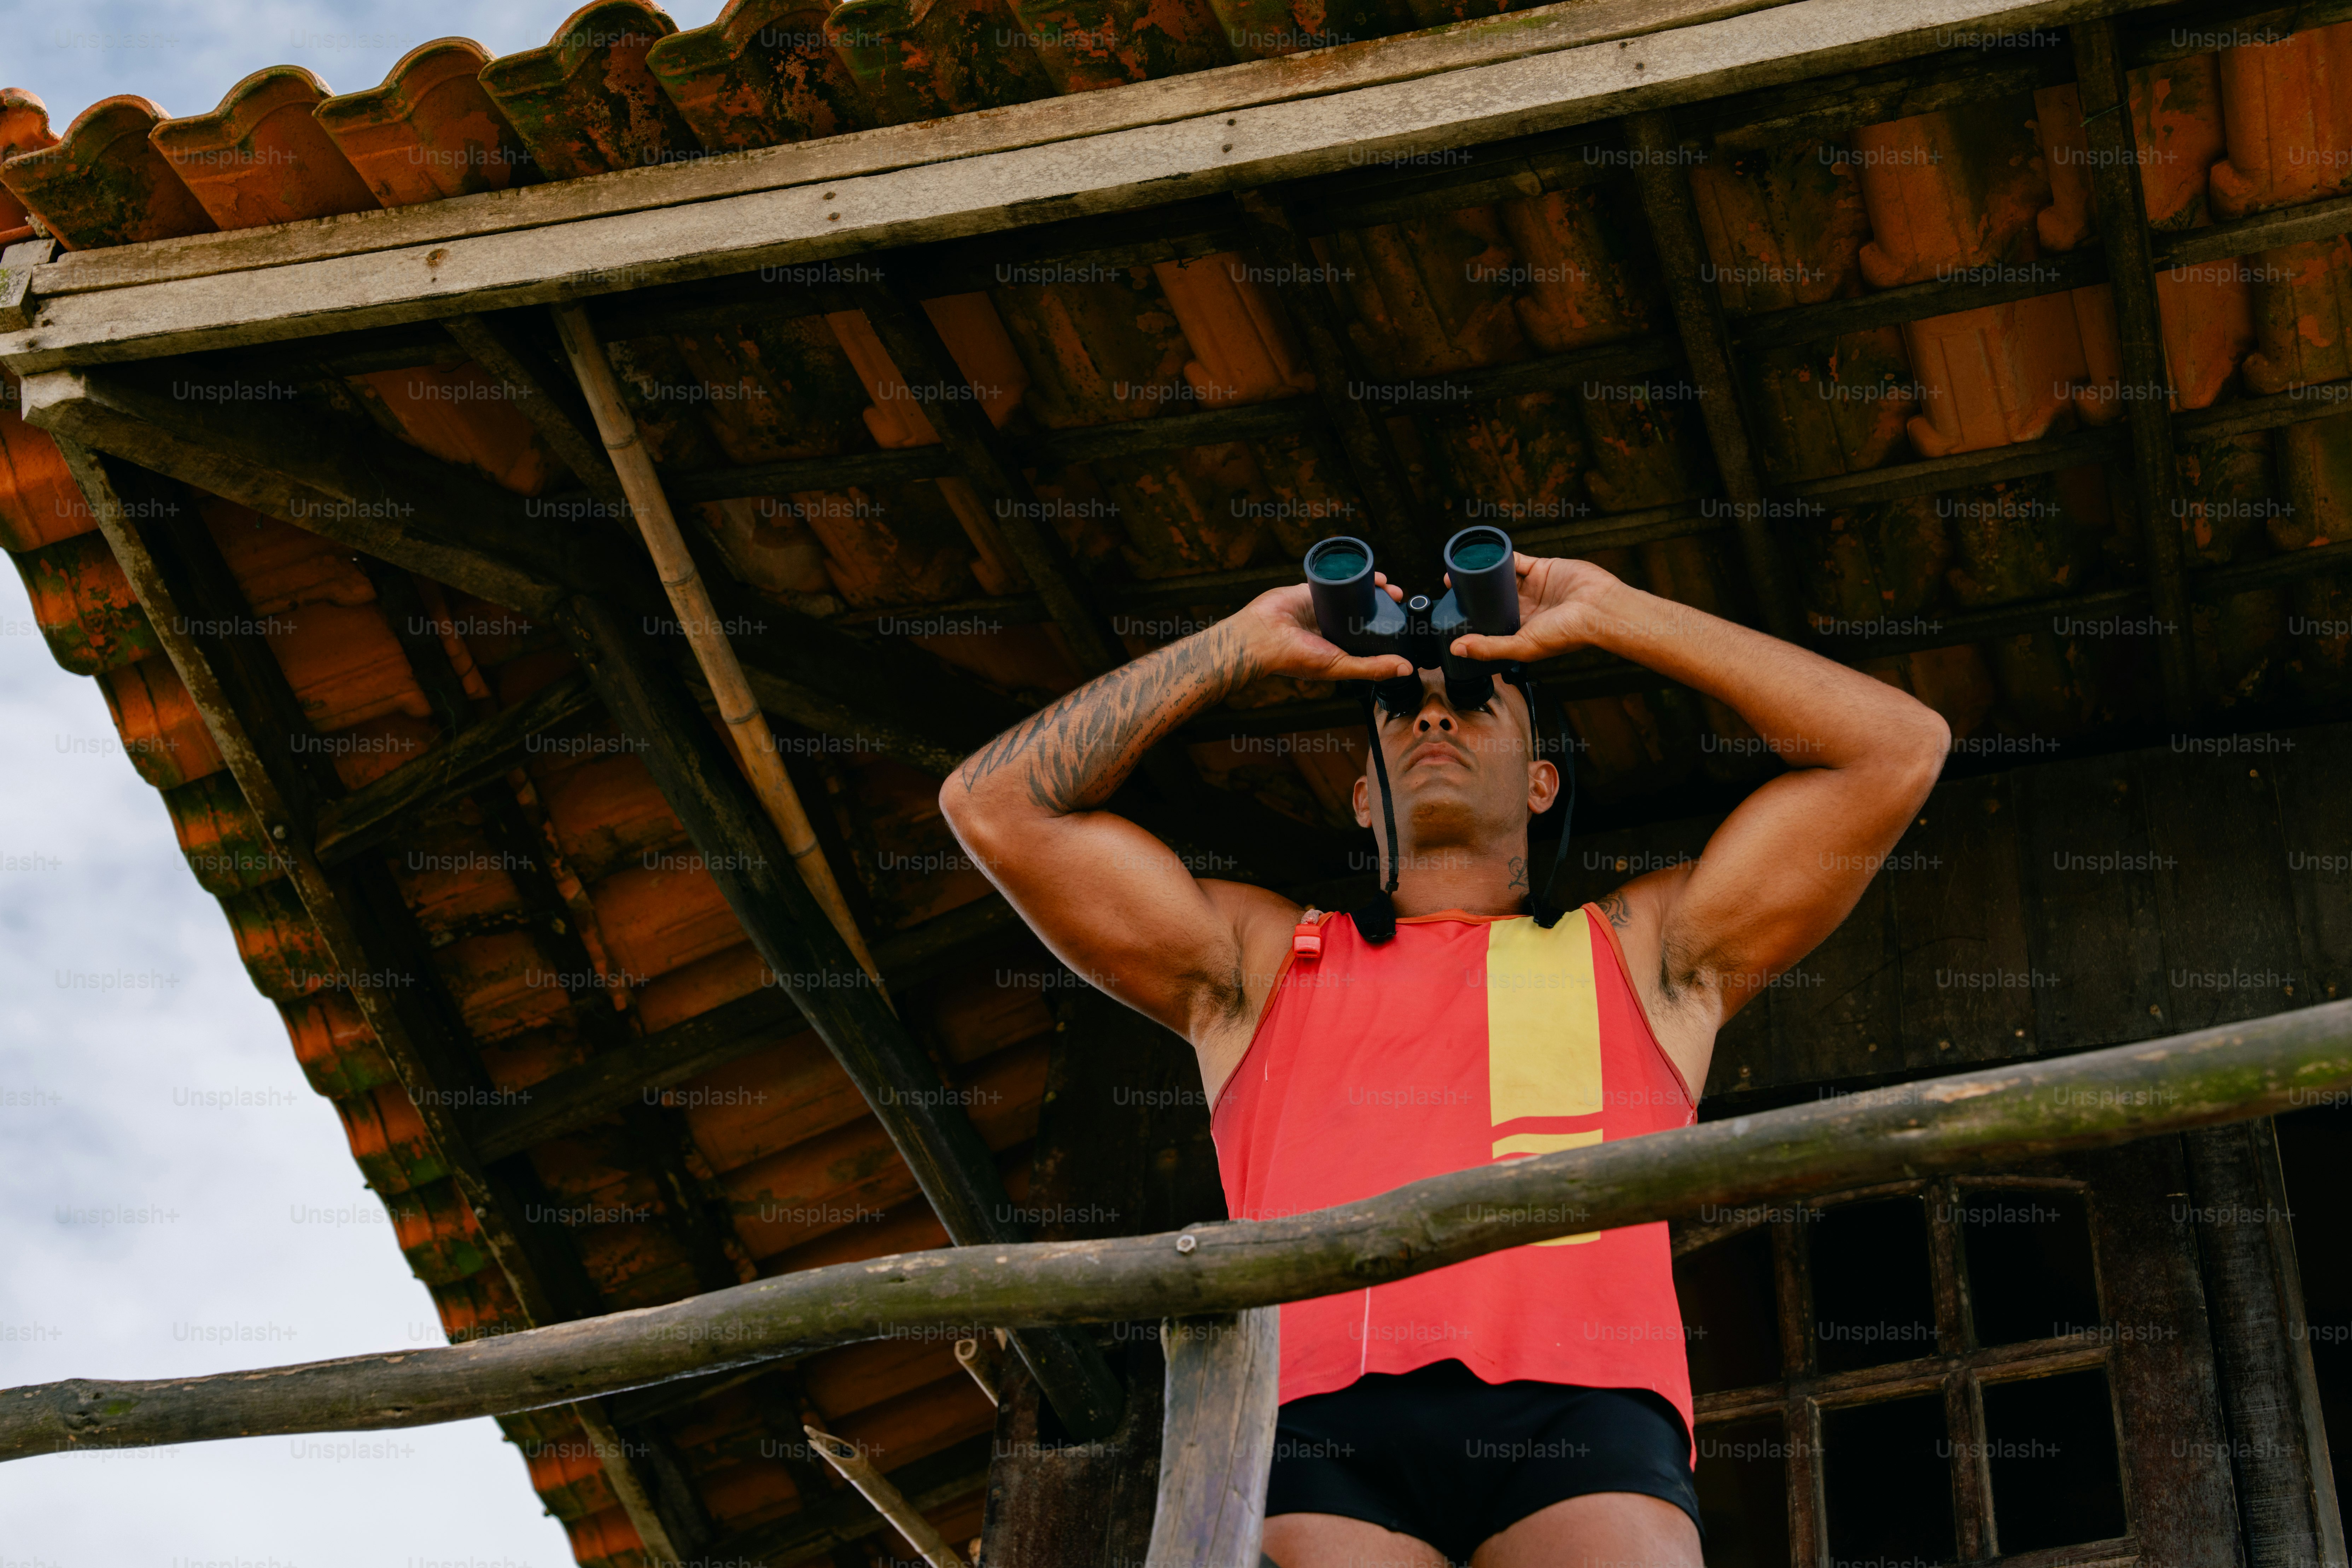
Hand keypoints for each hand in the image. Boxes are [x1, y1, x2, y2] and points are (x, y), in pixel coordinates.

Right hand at [1236, 578, 1414, 683]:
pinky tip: (1363, 568)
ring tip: (1385, 582)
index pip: (1368, 633)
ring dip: (1369, 585)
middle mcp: (1331, 625)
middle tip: (1397, 595)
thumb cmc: (1294, 657)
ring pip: (1351, 592)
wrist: (1261, 636)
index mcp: (1338, 645)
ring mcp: (1321, 605)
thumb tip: (1405, 668)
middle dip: (1382, 601)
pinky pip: (1332, 577)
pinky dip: (1347, 572)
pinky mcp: (1310, 588)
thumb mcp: (1339, 666)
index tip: (1402, 616)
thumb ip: (1372, 668)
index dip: (1387, 624)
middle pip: (1363, 609)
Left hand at [1447, 555, 1627, 663]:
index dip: (1470, 616)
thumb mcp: (1523, 646)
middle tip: (1450, 586)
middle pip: (1491, 597)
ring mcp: (1532, 587)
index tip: (1450, 610)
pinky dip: (1499, 555)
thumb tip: (1456, 649)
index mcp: (1519, 629)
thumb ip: (1490, 647)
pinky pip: (1515, 559)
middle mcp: (1525, 608)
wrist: (1600, 608)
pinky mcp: (1541, 567)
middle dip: (1472, 592)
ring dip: (1482, 572)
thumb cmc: (1567, 634)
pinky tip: (1483, 554)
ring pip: (1500, 577)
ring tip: (1460, 569)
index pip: (1488, 622)